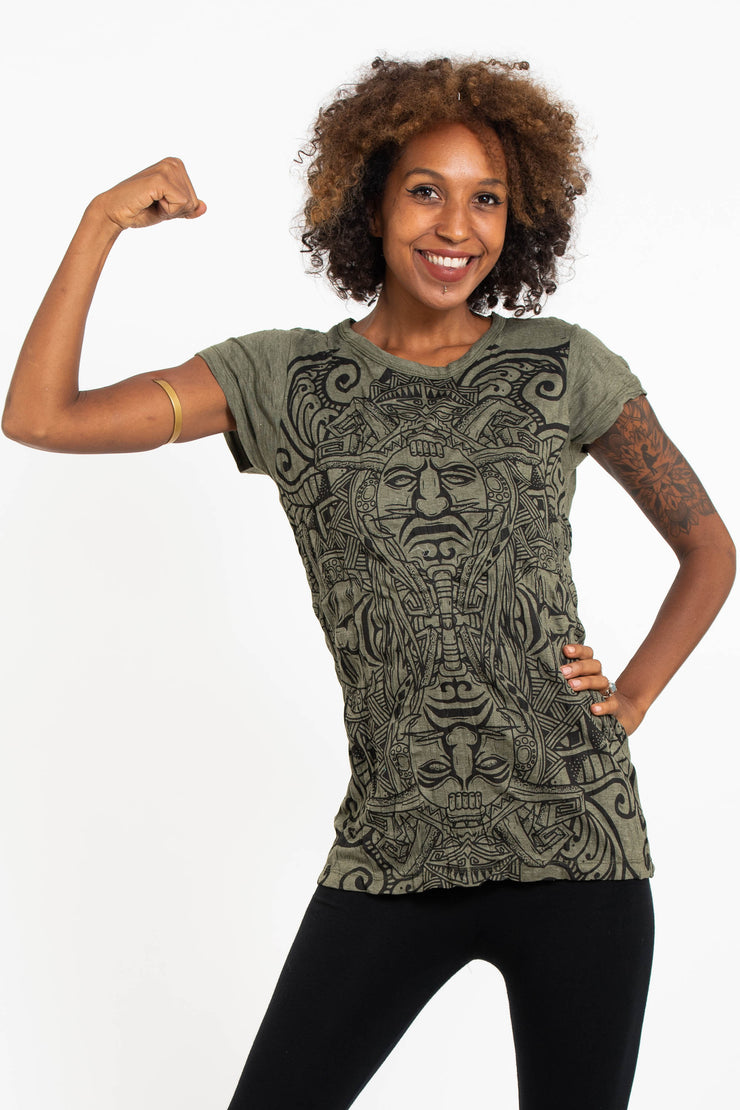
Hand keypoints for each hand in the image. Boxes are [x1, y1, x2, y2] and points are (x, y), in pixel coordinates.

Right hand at [89, 157, 206, 231]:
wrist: (116, 213)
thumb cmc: (139, 210)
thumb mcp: (169, 210)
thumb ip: (186, 208)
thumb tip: (204, 207)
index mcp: (176, 166)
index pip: (194, 200)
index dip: (177, 210)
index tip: (158, 203)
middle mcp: (173, 163)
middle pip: (193, 201)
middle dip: (175, 211)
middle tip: (153, 204)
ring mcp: (167, 168)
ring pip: (188, 203)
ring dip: (169, 210)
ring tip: (151, 202)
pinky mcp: (161, 178)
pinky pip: (180, 203)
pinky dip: (166, 210)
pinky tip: (150, 201)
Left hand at [560, 643, 644, 735]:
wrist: (621, 716)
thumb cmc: (589, 700)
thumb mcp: (577, 689)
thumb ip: (565, 679)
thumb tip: (541, 674)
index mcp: (590, 671)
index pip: (587, 654)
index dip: (578, 650)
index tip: (565, 650)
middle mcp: (599, 678)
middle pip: (594, 665)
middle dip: (578, 667)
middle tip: (563, 672)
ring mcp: (608, 693)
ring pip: (601, 681)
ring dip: (586, 682)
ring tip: (572, 686)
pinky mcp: (616, 708)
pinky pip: (611, 705)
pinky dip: (603, 706)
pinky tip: (593, 709)